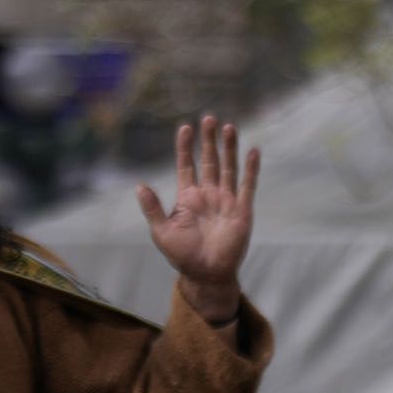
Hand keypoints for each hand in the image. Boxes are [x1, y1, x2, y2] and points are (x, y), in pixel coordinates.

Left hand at [137, 115, 259, 323]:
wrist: (207, 274)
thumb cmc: (182, 255)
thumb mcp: (161, 231)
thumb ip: (153, 208)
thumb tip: (140, 186)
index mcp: (188, 197)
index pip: (187, 166)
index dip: (185, 147)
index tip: (185, 128)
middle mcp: (208, 195)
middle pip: (209, 161)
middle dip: (208, 140)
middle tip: (209, 118)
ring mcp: (226, 201)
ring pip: (228, 168)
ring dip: (228, 148)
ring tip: (229, 127)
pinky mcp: (242, 210)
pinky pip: (247, 185)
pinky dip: (250, 169)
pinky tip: (252, 152)